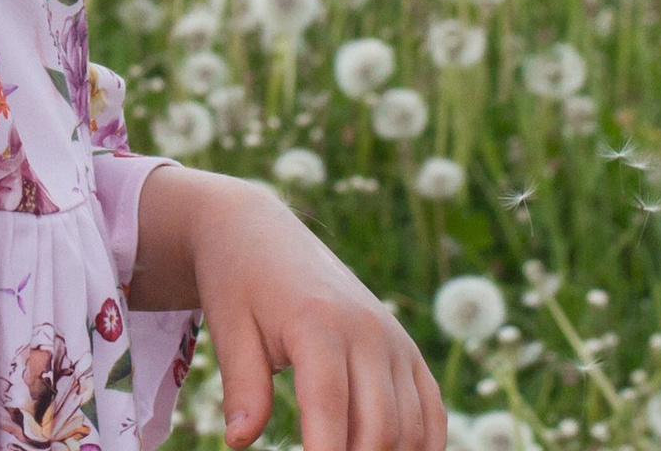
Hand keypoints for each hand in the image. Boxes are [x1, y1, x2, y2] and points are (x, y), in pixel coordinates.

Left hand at [136, 170, 442, 450]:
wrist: (261, 232)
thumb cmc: (238, 283)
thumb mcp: (229, 327)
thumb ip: (242, 385)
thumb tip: (240, 439)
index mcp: (318, 321)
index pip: (329, 406)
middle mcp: (366, 329)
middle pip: (378, 426)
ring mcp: (392, 338)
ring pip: (409, 426)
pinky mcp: (405, 348)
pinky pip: (431, 409)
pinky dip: (421, 445)